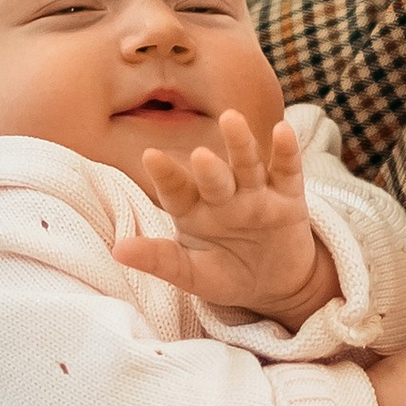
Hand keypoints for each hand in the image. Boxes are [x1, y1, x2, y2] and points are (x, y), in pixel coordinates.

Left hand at [111, 110, 338, 329]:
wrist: (276, 285)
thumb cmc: (226, 275)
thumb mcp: (191, 274)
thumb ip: (159, 260)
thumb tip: (117, 251)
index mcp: (192, 209)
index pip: (176, 191)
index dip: (165, 175)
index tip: (151, 157)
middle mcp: (222, 195)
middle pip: (213, 176)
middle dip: (207, 167)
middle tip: (199, 155)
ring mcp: (256, 192)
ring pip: (247, 164)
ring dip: (240, 143)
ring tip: (232, 119)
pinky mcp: (289, 196)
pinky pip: (287, 170)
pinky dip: (286, 151)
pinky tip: (282, 130)